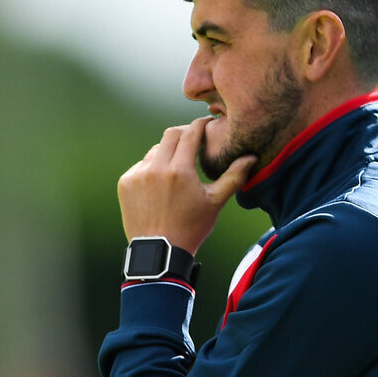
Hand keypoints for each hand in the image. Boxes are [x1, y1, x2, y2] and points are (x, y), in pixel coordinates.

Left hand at [117, 117, 255, 254]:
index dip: (201, 125)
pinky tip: (161, 184)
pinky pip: (141, 166)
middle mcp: (156, 168)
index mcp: (180, 170)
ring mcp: (138, 175)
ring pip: (156, 151)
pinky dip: (152, 169)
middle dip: (184, 134)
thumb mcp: (215, 202)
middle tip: (194, 141)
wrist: (159, 251)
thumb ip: (234, 176)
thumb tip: (251, 157)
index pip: (191, 132)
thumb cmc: (191, 228)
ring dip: (168, 153)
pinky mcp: (126, 183)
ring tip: (178, 168)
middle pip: (171, 135)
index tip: (207, 124)